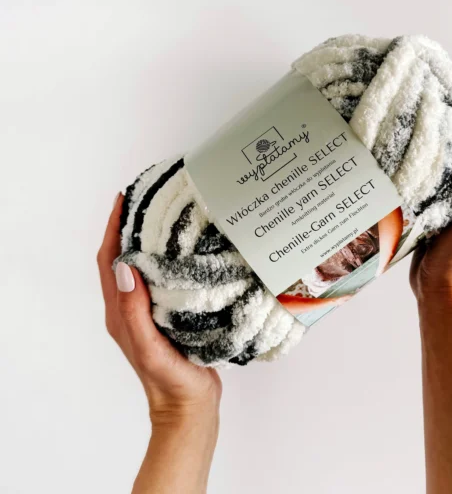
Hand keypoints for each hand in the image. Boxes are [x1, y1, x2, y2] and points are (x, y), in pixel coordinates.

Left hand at [97, 194, 221, 426]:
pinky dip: (165, 259)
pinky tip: (182, 252)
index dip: (112, 228)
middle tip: (144, 200)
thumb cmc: (169, 380)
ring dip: (145, 240)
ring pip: (142, 267)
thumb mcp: (148, 345)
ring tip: (163, 218)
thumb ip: (133, 310)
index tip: (123, 199)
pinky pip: (160, 279)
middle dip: (127, 227)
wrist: (189, 405)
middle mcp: (130, 308)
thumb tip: (124, 266)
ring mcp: (148, 312)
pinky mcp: (166, 315)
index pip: (109, 260)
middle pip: (121, 258)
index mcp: (120, 312)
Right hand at [410, 122, 451, 317]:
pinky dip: (420, 166)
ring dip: (431, 146)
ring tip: (407, 127)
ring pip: (446, 161)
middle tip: (419, 109)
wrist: (443, 292)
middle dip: (446, 128)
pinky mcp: (438, 205)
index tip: (444, 99)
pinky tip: (403, 158)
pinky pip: (431, 177)